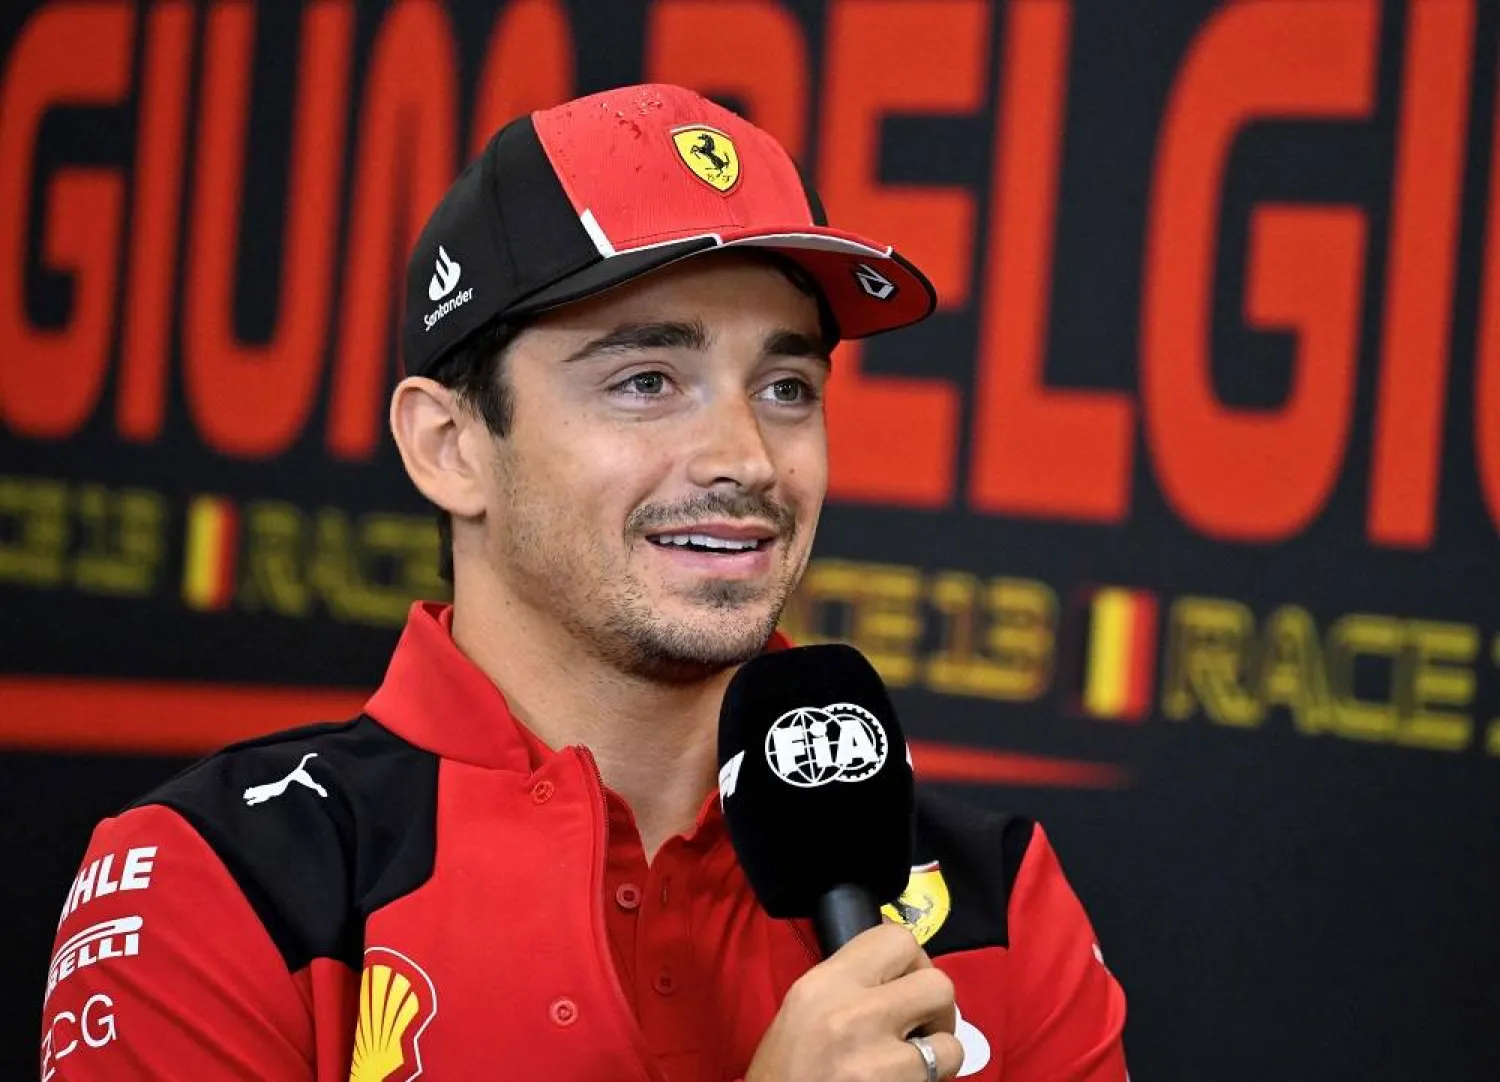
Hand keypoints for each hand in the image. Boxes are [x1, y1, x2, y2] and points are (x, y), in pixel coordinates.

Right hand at [745, 922, 964, 1081]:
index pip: (896, 939)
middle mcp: (852, 1014)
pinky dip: (929, 1080)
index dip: (913, 959)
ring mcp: (875, 1060)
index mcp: (825, 984)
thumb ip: (848, 983)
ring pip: (950, 1042)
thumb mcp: (803, 1009)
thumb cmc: (783, 1072)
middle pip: (937, 983)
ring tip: (914, 1059)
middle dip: (936, 1005)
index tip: (907, 977)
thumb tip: (894, 969)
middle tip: (920, 1022)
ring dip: (938, 1051)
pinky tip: (904, 1080)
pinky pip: (936, 1079)